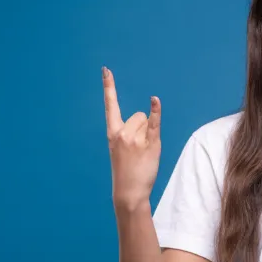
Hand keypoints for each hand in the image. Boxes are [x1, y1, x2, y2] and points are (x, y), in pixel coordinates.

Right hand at [103, 66, 161, 210]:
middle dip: (141, 127)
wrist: (128, 191)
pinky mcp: (149, 143)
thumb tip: (145, 114)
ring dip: (149, 133)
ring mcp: (135, 138)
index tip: (106, 70)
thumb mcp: (121, 149)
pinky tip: (155, 100)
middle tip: (138, 149)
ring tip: (143, 152)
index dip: (108, 87)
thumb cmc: (126, 171)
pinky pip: (154, 122)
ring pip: (146, 121)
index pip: (110, 106)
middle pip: (137, 115)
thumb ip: (128, 132)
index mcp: (112, 134)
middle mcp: (121, 133)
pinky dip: (155, 110)